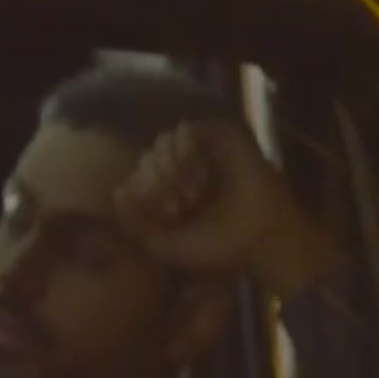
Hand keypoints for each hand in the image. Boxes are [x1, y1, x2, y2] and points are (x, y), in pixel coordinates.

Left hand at [113, 120, 339, 295]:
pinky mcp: (224, 138)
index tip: (166, 218)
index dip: (141, 195)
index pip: (135, 176)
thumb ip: (134, 223)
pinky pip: (186, 128)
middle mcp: (185, 168)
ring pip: (162, 141)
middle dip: (156, 185)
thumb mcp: (163, 246)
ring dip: (170, 169)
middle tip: (180, 208)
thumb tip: (118, 191)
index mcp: (171, 191)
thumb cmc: (217, 249)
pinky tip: (199, 175)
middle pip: (146, 158)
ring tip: (192, 193)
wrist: (261, 242)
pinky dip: (184, 150)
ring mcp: (205, 152)